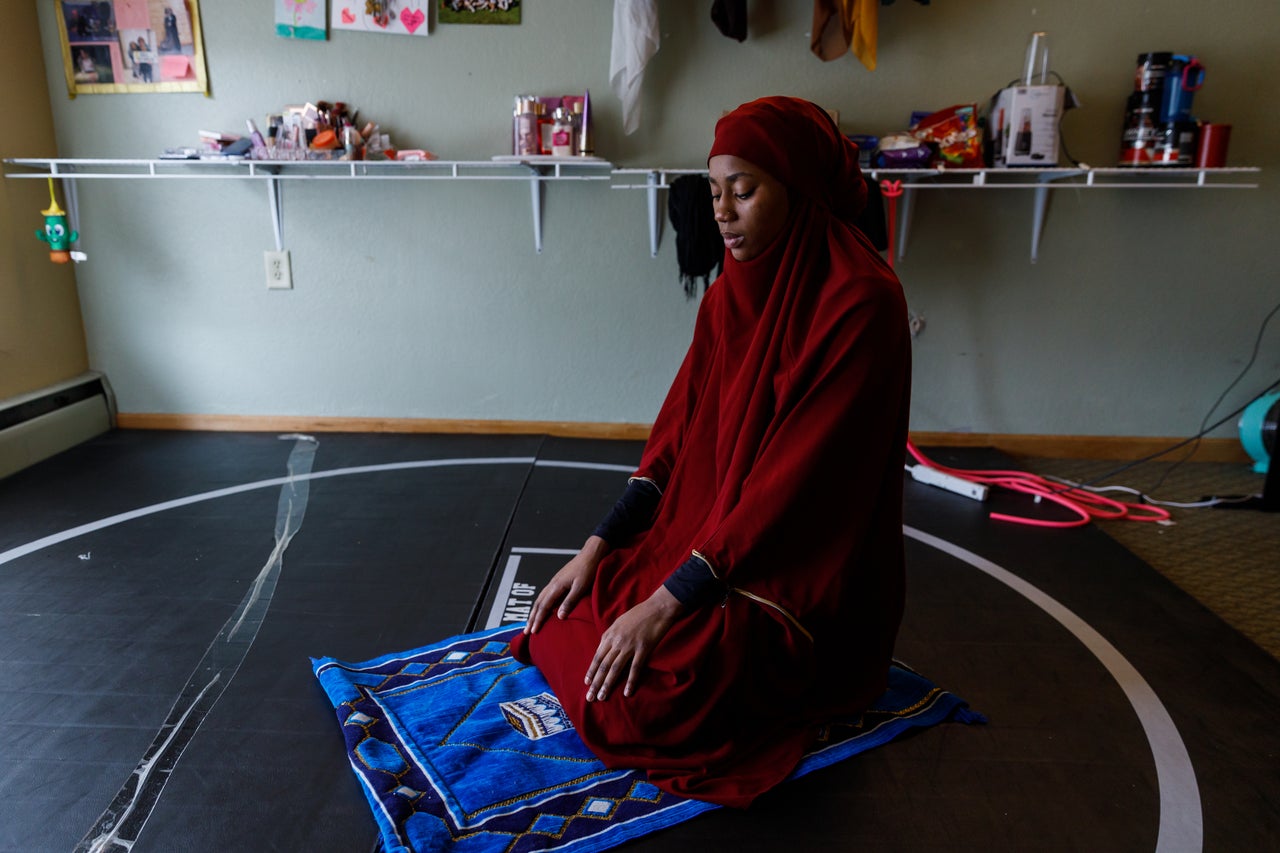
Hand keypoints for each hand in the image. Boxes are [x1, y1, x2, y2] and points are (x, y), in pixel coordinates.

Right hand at [525, 536, 608, 634]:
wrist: (591, 554)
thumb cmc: (587, 569)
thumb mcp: (580, 587)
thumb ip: (569, 602)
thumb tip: (560, 617)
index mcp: (556, 586)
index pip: (544, 607)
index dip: (538, 620)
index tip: (533, 631)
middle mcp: (552, 584)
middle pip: (538, 604)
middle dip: (531, 618)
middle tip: (526, 631)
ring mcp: (554, 582)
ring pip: (540, 599)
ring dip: (534, 612)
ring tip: (530, 622)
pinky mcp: (558, 581)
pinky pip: (545, 595)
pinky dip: (540, 604)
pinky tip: (542, 608)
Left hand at [585, 585, 683, 701]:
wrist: (657, 608)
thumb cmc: (639, 614)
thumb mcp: (619, 622)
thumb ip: (611, 636)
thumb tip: (603, 649)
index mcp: (609, 634)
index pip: (597, 656)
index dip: (592, 671)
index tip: (587, 683)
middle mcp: (617, 641)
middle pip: (603, 665)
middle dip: (596, 683)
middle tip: (590, 697)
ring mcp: (629, 646)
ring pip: (615, 669)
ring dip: (608, 685)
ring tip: (602, 697)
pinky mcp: (643, 649)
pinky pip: (635, 668)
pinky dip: (630, 681)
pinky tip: (627, 692)